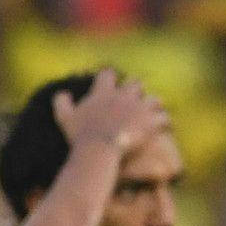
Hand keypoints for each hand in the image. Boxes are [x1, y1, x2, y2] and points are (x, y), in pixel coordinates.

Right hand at [52, 67, 169, 153]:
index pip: (108, 75)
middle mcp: (124, 95)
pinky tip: (164, 126)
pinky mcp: (151, 122)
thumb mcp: (64, 118)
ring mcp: (139, 108)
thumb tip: (63, 93)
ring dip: (153, 103)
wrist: (99, 150)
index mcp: (104, 92)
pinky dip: (164, 121)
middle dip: (135, 89)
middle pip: (135, 83)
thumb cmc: (80, 136)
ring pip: (153, 98)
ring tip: (154, 109)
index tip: (111, 82)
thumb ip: (61, 103)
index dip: (110, 77)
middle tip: (134, 97)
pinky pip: (164, 118)